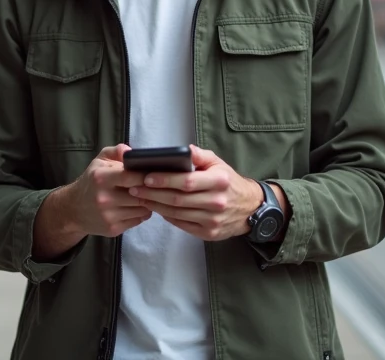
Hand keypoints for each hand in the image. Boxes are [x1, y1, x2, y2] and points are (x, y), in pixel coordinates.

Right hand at [61, 144, 151, 238]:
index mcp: (101, 178)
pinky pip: (138, 220)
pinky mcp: (113, 229)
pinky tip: (137, 206)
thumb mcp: (99, 161)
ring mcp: (108, 216)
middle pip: (139, 195)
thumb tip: (132, 153)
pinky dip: (142, 213)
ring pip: (142, 209)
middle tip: (154, 186)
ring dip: (148, 202)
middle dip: (150, 190)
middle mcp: (104, 198)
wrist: (73, 209)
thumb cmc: (91, 181)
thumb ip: (116, 151)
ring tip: (146, 196)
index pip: (129, 177)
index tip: (152, 174)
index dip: (145, 176)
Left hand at [130, 145, 280, 241]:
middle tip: (134, 188)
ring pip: (177, 214)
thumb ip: (200, 155)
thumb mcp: (218, 163)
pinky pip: (182, 224)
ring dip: (156, 206)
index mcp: (219, 181)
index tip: (146, 176)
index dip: (164, 180)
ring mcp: (213, 220)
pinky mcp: (209, 233)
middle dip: (152, 193)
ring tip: (141, 197)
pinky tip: (157, 208)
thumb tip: (182, 149)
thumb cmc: (228, 181)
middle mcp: (216, 202)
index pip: (186, 182)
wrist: (250, 208)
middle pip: (178, 199)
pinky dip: (167, 217)